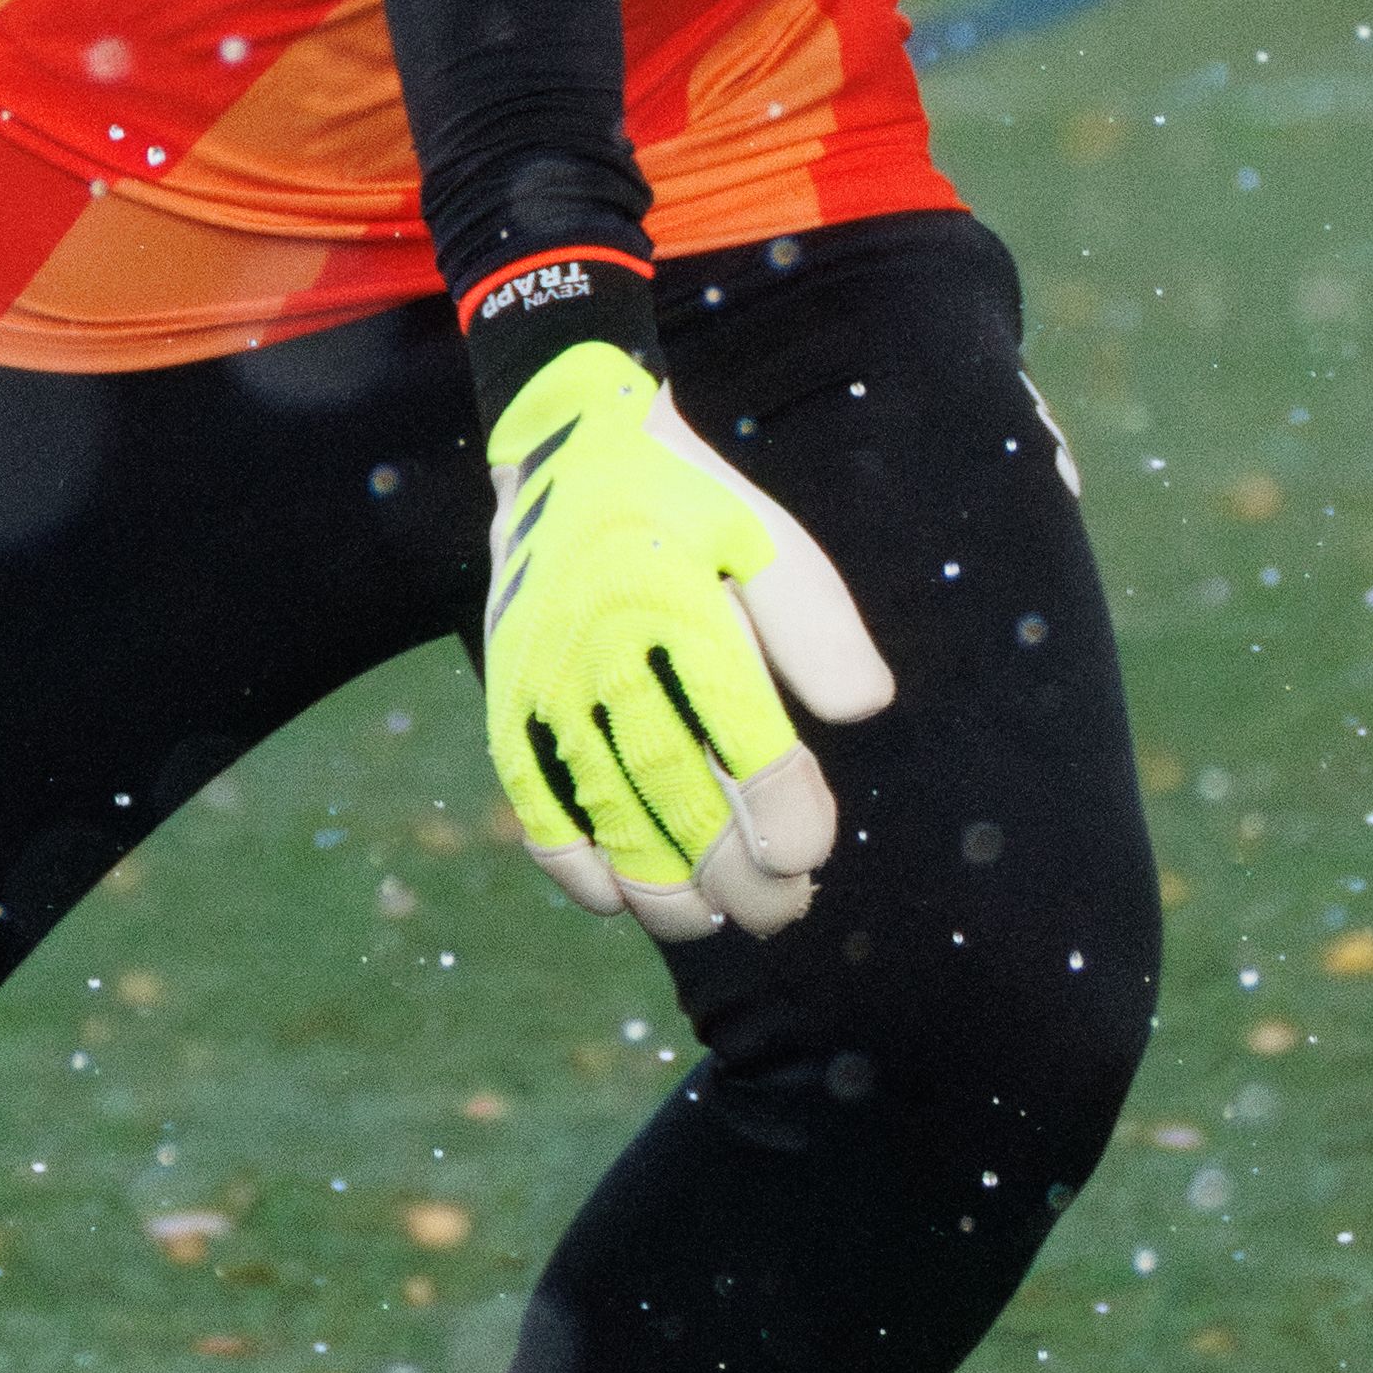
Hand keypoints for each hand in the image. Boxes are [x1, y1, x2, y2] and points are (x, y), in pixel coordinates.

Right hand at [481, 340, 896, 942]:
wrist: (564, 452)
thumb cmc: (691, 508)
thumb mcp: (766, 537)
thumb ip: (815, 622)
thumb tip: (864, 710)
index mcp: (675, 603)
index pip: (738, 731)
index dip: (780, 808)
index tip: (810, 853)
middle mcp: (602, 649)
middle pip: (675, 791)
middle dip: (735, 873)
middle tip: (785, 910)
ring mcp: (545, 686)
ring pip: (605, 816)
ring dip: (662, 888)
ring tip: (715, 920)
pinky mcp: (508, 706)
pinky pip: (536, 809)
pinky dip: (576, 866)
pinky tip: (623, 898)